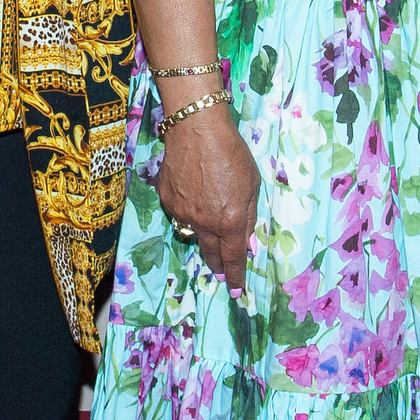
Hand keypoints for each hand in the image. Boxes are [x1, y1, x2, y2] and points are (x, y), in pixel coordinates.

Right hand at [156, 103, 258, 292]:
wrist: (196, 129)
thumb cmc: (231, 153)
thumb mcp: (252, 185)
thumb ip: (248, 217)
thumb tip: (246, 242)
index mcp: (228, 221)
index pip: (233, 258)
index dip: (235, 276)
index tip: (235, 290)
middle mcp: (203, 223)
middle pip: (210, 254)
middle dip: (218, 265)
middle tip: (222, 271)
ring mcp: (182, 213)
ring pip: (194, 233)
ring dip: (204, 232)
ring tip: (210, 212)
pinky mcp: (167, 201)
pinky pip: (180, 214)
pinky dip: (189, 211)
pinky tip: (194, 191)